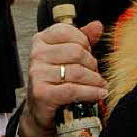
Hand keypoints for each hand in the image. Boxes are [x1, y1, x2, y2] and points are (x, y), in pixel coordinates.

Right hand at [19, 20, 106, 136]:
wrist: (40, 111)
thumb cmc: (56, 80)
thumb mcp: (67, 56)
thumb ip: (82, 39)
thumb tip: (97, 25)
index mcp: (41, 40)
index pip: (68, 31)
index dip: (84, 42)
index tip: (89, 52)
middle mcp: (37, 54)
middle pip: (76, 51)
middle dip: (91, 63)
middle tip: (95, 73)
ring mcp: (37, 74)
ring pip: (77, 72)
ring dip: (94, 80)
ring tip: (100, 85)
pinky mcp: (42, 93)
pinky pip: (73, 90)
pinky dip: (91, 93)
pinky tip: (99, 94)